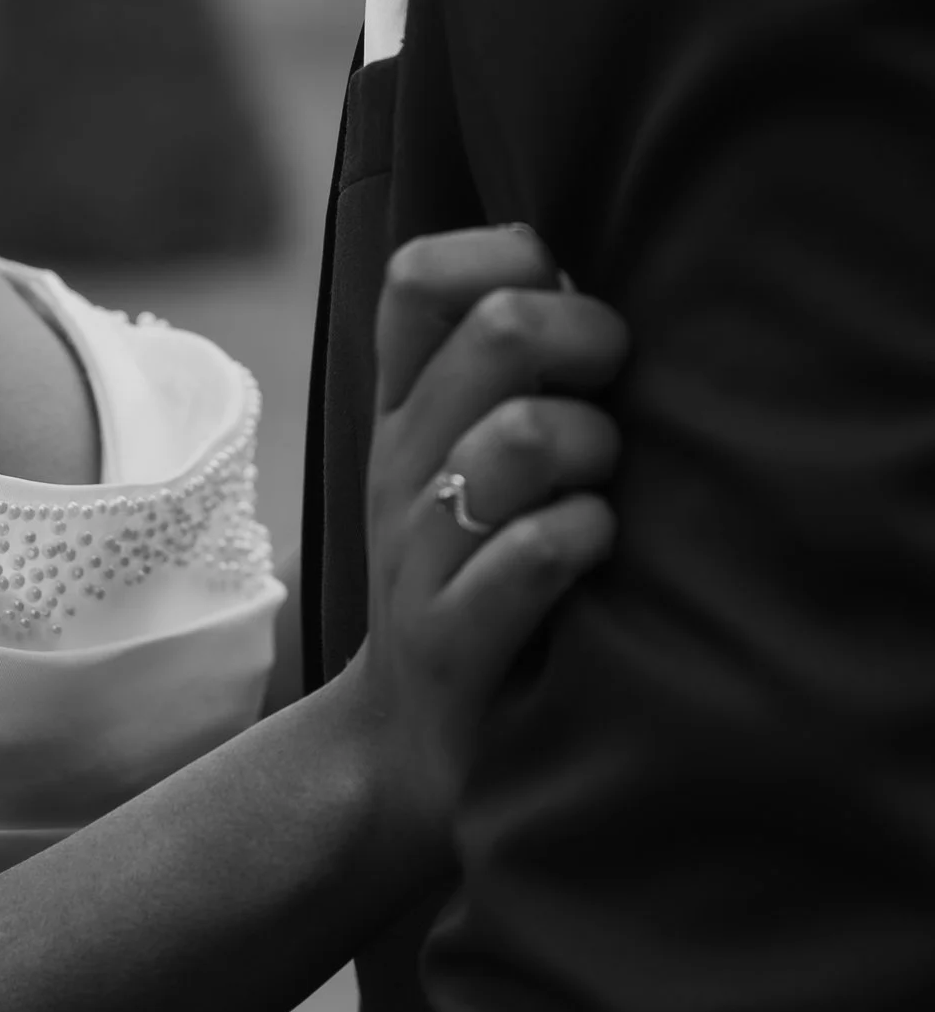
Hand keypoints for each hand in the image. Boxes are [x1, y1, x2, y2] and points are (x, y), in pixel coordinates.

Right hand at [352, 224, 628, 889]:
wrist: (400, 753)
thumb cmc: (469, 589)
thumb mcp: (460, 469)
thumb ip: (503, 378)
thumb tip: (588, 282)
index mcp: (402, 418)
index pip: (418, 277)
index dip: (505, 257)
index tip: (560, 304)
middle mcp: (399, 474)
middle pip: (499, 332)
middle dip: (589, 342)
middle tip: (613, 394)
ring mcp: (418, 559)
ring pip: (526, 440)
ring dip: (596, 452)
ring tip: (600, 492)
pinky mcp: (450, 643)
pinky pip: (536, 554)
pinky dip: (586, 541)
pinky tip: (592, 555)